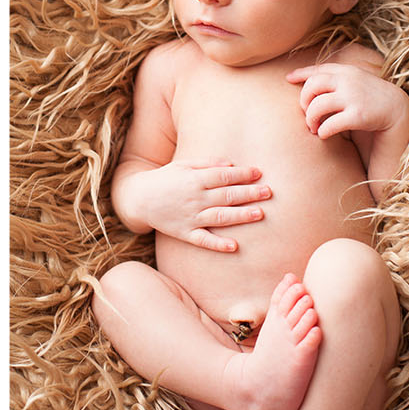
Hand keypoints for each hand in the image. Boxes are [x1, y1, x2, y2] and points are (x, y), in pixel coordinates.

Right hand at [136, 160, 272, 250]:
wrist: (138, 199)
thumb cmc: (166, 179)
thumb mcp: (183, 165)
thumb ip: (207, 163)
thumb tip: (231, 164)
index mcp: (194, 180)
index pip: (223, 176)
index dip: (242, 174)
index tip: (259, 173)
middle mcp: (194, 199)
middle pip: (226, 196)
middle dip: (249, 193)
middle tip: (269, 192)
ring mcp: (190, 217)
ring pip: (220, 217)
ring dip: (241, 216)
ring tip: (260, 214)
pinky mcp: (185, 233)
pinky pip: (203, 240)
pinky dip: (218, 244)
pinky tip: (234, 246)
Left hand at [288, 63, 397, 143]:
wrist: (397, 110)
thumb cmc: (370, 98)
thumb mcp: (355, 81)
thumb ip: (336, 78)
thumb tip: (305, 76)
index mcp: (346, 71)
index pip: (318, 69)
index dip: (301, 74)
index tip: (288, 79)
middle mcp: (348, 80)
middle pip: (312, 86)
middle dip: (304, 101)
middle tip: (307, 114)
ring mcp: (353, 97)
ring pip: (317, 106)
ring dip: (310, 119)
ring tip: (313, 128)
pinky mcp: (357, 115)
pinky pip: (330, 124)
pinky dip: (323, 131)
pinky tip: (324, 134)